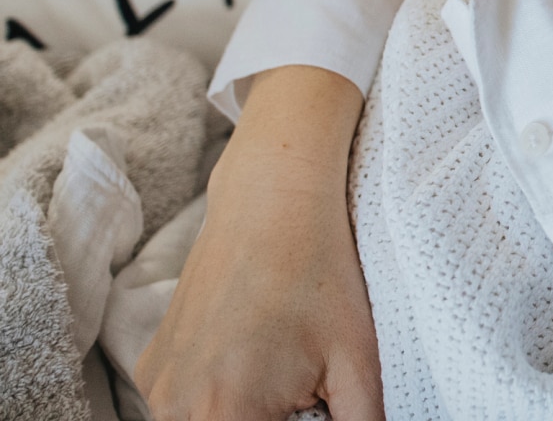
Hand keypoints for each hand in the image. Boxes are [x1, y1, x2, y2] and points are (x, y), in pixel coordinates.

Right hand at [136, 67, 379, 420]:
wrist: (273, 197)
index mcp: (224, 418)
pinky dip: (215, 397)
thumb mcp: (359, 362)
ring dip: (241, 414)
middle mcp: (175, 409)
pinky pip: (183, 405)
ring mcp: (156, 387)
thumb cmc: (321, 272)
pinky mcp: (150, 365)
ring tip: (281, 366)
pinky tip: (252, 351)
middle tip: (301, 390)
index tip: (312, 406)